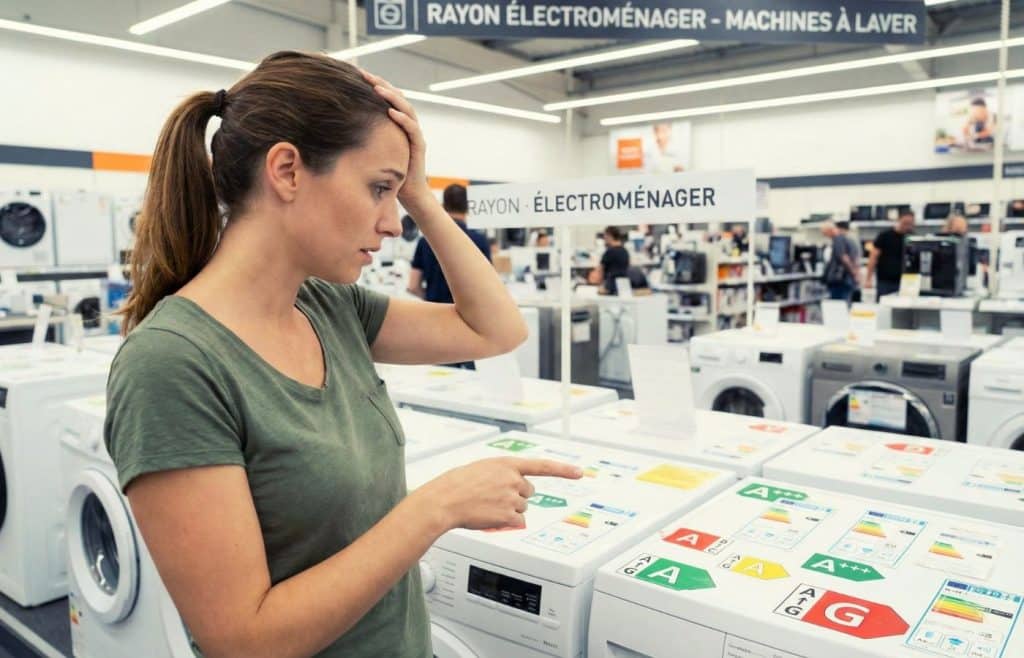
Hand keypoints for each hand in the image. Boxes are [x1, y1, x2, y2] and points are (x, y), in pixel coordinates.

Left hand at [361, 69, 431, 211]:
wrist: (409, 194)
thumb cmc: (389, 173)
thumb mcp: (372, 150)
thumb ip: (363, 137)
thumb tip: (335, 126)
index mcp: (397, 123)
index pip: (387, 98)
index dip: (374, 85)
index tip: (356, 74)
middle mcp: (407, 125)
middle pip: (397, 97)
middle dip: (381, 85)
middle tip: (364, 74)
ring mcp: (414, 135)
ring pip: (407, 108)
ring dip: (392, 97)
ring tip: (378, 89)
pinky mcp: (419, 146)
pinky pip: (413, 129)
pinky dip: (403, 119)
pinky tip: (391, 112)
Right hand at [416, 457, 582, 531]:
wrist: (444, 500)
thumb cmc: (457, 484)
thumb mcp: (482, 468)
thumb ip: (502, 473)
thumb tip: (517, 484)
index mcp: (506, 464)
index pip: (541, 466)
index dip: (562, 470)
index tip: (579, 472)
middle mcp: (513, 479)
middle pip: (529, 492)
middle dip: (516, 496)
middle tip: (494, 497)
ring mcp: (511, 497)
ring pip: (522, 508)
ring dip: (509, 510)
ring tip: (487, 506)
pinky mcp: (508, 515)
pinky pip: (517, 522)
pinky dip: (507, 523)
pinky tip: (490, 517)